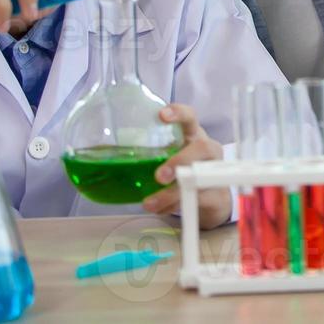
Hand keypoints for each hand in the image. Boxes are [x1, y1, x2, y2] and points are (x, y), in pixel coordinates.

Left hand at [143, 104, 231, 228]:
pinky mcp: (218, 196)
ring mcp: (216, 173)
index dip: (179, 113)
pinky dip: (177, 206)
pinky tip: (162, 209)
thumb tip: (105, 158)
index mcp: (193, 136)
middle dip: (180, 161)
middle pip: (203, 148)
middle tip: (160, 176)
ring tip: (151, 203)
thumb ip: (149, 155)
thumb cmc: (184, 170)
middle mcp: (208, 151)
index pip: (190, 117)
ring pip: (201, 178)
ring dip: (174, 192)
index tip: (161, 116)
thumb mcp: (170, 157)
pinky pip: (199, 199)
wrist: (210, 198)